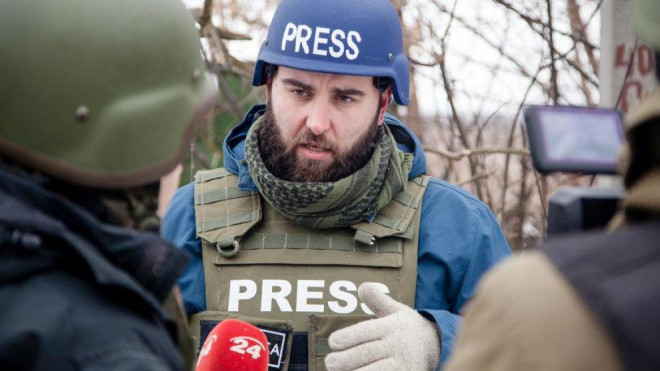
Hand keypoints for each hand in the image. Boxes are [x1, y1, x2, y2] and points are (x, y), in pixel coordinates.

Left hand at [325, 282, 440, 370]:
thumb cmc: (407, 329)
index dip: (347, 337)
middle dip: (344, 360)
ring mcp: (404, 364)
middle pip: (366, 353)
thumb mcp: (396, 311)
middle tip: (330, 362)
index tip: (332, 342)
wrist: (436, 347)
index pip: (366, 331)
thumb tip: (362, 287)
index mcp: (393, 325)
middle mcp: (399, 345)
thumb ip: (378, 301)